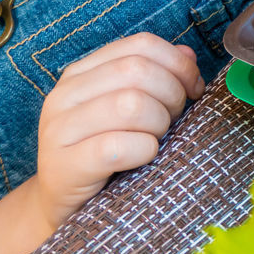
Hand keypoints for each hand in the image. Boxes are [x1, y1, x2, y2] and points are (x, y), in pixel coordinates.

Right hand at [33, 33, 205, 227]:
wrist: (64, 207)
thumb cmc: (105, 155)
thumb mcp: (128, 111)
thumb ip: (156, 77)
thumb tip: (187, 55)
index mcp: (83, 72)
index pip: (140, 45)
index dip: (178, 64)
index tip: (194, 89)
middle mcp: (65, 94)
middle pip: (138, 71)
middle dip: (172, 95)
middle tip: (175, 120)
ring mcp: (59, 130)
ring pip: (130, 105)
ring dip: (159, 124)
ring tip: (155, 139)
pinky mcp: (63, 166)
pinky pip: (117, 147)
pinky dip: (144, 150)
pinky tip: (145, 157)